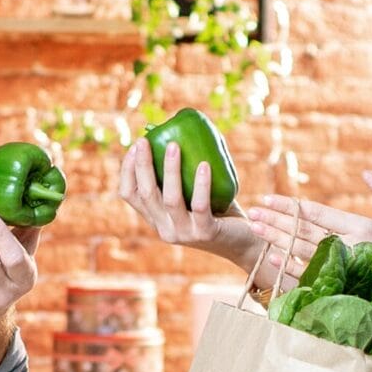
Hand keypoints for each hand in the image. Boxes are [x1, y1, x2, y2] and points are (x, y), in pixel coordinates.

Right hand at [117, 136, 270, 276]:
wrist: (243, 241)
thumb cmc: (219, 210)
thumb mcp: (194, 193)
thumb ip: (183, 173)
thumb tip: (181, 129)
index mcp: (157, 218)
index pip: (130, 195)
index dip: (128, 169)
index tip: (136, 145)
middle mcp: (165, 229)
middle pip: (146, 194)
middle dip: (143, 165)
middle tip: (145, 140)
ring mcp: (184, 234)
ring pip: (170, 199)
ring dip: (170, 170)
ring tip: (174, 145)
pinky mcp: (205, 233)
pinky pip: (200, 206)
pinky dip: (201, 184)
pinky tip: (204, 165)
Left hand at [244, 172, 371, 302]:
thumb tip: (367, 173)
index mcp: (363, 228)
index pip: (318, 214)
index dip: (291, 206)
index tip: (269, 199)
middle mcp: (350, 247)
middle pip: (304, 231)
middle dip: (275, 221)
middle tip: (251, 212)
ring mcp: (345, 269)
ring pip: (303, 251)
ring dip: (277, 240)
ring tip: (256, 230)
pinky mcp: (345, 284)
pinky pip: (312, 275)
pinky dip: (290, 267)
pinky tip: (272, 259)